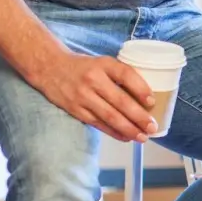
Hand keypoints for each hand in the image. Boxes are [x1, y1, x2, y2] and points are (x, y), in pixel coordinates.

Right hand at [32, 52, 155, 142]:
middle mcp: (93, 79)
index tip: (152, 101)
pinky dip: (113, 132)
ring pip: (109, 116)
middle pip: (120, 101)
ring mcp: (83, 96)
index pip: (125, 75)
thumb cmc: (83, 67)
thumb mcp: (102, 63)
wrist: (49, 68)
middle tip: (152, 127)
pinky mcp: (75, 109)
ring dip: (128, 129)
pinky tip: (126, 137)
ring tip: (142, 137)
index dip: (141, 88)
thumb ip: (120, 76)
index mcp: (103, 64)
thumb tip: (146, 98)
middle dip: (139, 117)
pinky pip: (98, 123)